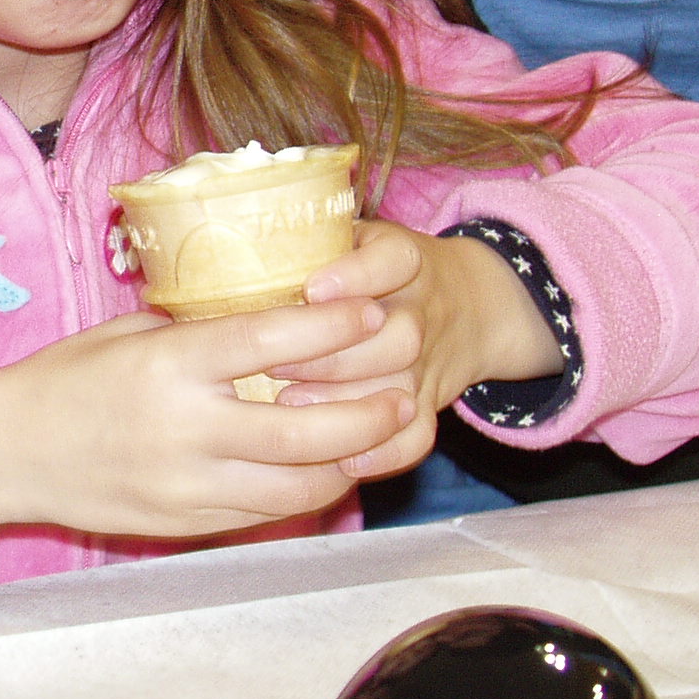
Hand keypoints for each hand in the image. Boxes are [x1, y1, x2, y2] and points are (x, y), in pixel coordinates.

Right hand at [0, 300, 416, 539]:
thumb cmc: (61, 380)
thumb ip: (194, 332)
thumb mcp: (123, 334)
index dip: (332, 326)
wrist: (4, 453)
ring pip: (299, 483)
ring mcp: (188, 483)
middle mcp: (185, 428)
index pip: (269, 342)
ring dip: (351, 460)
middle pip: (306, 426)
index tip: (371, 310)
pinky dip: (309, 492)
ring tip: (380, 436)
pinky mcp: (186, 521)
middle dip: (367, 411)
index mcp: (167, 366)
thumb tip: (262, 317)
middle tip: (403, 391)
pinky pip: (268, 512)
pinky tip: (330, 470)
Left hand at [280, 221, 563, 478]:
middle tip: (274, 366)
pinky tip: (344, 460)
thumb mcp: (356, 238)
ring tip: (288, 407)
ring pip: (401, 383)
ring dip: (346, 400)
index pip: (394, 260)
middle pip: (397, 333)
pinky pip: (420, 435)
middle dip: (334, 355)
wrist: (472, 302)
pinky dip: (387, 452)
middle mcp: (423, 308)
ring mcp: (429, 359)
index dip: (356, 276)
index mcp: (405, 258)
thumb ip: (307, 241)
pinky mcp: (430, 402)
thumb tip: (226, 252)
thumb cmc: (375, 267)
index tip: (312, 290)